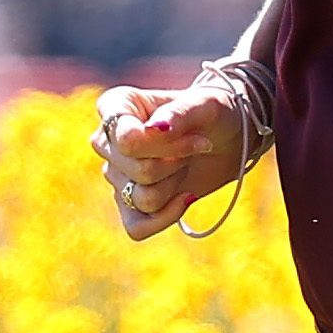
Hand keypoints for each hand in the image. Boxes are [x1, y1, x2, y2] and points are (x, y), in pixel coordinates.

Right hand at [90, 78, 257, 239]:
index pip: (127, 140)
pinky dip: (167, 217)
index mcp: (116, 106)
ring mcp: (115, 174)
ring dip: (175, 183)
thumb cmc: (212, 114)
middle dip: (177, 162)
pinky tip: (186, 197)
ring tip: (186, 164)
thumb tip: (155, 129)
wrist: (225, 140)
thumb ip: (180, 113)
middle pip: (136, 169)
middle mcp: (107, 140)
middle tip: (197, 146)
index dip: (165, 145)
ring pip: (141, 197)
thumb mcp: (205, 105)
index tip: (196, 136)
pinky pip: (136, 227)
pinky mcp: (128, 204)